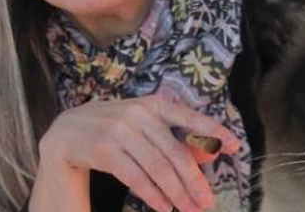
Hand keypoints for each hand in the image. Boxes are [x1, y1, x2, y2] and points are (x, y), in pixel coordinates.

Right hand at [36, 95, 240, 211]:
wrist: (68, 131)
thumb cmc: (116, 129)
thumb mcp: (146, 127)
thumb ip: (176, 139)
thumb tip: (209, 154)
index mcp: (154, 104)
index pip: (190, 116)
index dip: (214, 131)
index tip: (236, 145)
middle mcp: (139, 114)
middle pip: (175, 152)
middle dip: (194, 180)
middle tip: (207, 201)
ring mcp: (120, 130)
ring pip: (157, 168)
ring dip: (176, 193)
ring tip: (190, 209)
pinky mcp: (104, 149)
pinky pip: (136, 177)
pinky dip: (153, 195)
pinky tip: (165, 208)